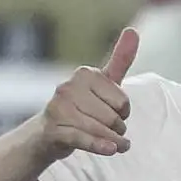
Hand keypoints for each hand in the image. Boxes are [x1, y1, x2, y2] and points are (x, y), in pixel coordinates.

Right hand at [34, 29, 135, 161]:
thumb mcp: (103, 82)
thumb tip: (133, 30)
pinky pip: (84, 139)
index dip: (123, 112)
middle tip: (106, 129)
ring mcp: (57, 109)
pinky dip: (100, 146)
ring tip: (110, 142)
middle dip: (117, 128)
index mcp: (84, 74)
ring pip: (101, 130)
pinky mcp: (53, 130)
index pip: (122, 101)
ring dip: (112, 141)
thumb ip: (120, 59)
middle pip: (113, 117)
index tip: (110, 111)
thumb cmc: (82, 105)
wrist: (48, 132)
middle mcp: (67, 88)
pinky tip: (111, 150)